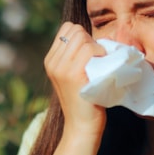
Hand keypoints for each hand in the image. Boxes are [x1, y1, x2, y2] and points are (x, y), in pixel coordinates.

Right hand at [44, 22, 106, 136]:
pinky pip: (89, 49)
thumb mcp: (73, 75)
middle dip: (90, 39)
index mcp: (51, 60)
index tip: (90, 52)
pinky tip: (102, 67)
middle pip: (75, 30)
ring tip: (99, 63)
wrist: (81, 126)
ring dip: (97, 47)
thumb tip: (91, 36)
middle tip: (97, 58)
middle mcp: (52, 62)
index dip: (83, 36)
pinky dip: (100, 53)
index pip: (67, 28)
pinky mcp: (73, 74)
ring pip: (82, 37)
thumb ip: (75, 56)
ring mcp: (61, 68)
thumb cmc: (84, 100)